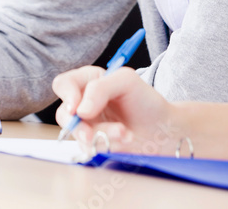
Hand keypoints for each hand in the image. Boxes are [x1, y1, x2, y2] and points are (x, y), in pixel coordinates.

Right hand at [52, 66, 174, 152]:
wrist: (163, 129)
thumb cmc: (145, 100)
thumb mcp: (126, 80)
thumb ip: (99, 88)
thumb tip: (79, 112)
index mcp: (88, 81)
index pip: (63, 84)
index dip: (67, 96)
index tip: (77, 110)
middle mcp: (83, 103)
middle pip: (65, 114)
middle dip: (80, 126)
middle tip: (92, 135)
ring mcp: (88, 124)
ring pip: (79, 134)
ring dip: (102, 135)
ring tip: (125, 133)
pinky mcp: (95, 143)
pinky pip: (90, 148)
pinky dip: (107, 146)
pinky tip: (124, 140)